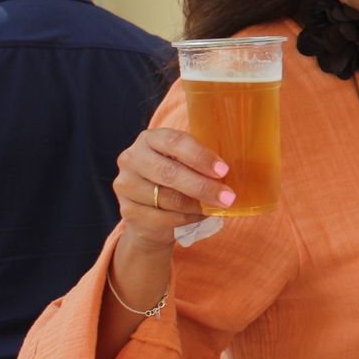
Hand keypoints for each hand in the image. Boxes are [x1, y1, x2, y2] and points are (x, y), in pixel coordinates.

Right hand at [115, 129, 234, 251]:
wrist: (150, 214)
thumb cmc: (176, 180)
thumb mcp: (187, 164)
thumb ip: (203, 162)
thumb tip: (233, 171)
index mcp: (150, 139)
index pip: (175, 142)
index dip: (200, 156)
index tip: (223, 170)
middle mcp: (132, 158)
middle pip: (170, 173)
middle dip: (203, 186)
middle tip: (228, 197)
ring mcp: (125, 185)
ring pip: (168, 198)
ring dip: (198, 206)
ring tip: (217, 207)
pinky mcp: (126, 211)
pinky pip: (163, 218)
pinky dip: (186, 219)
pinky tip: (199, 216)